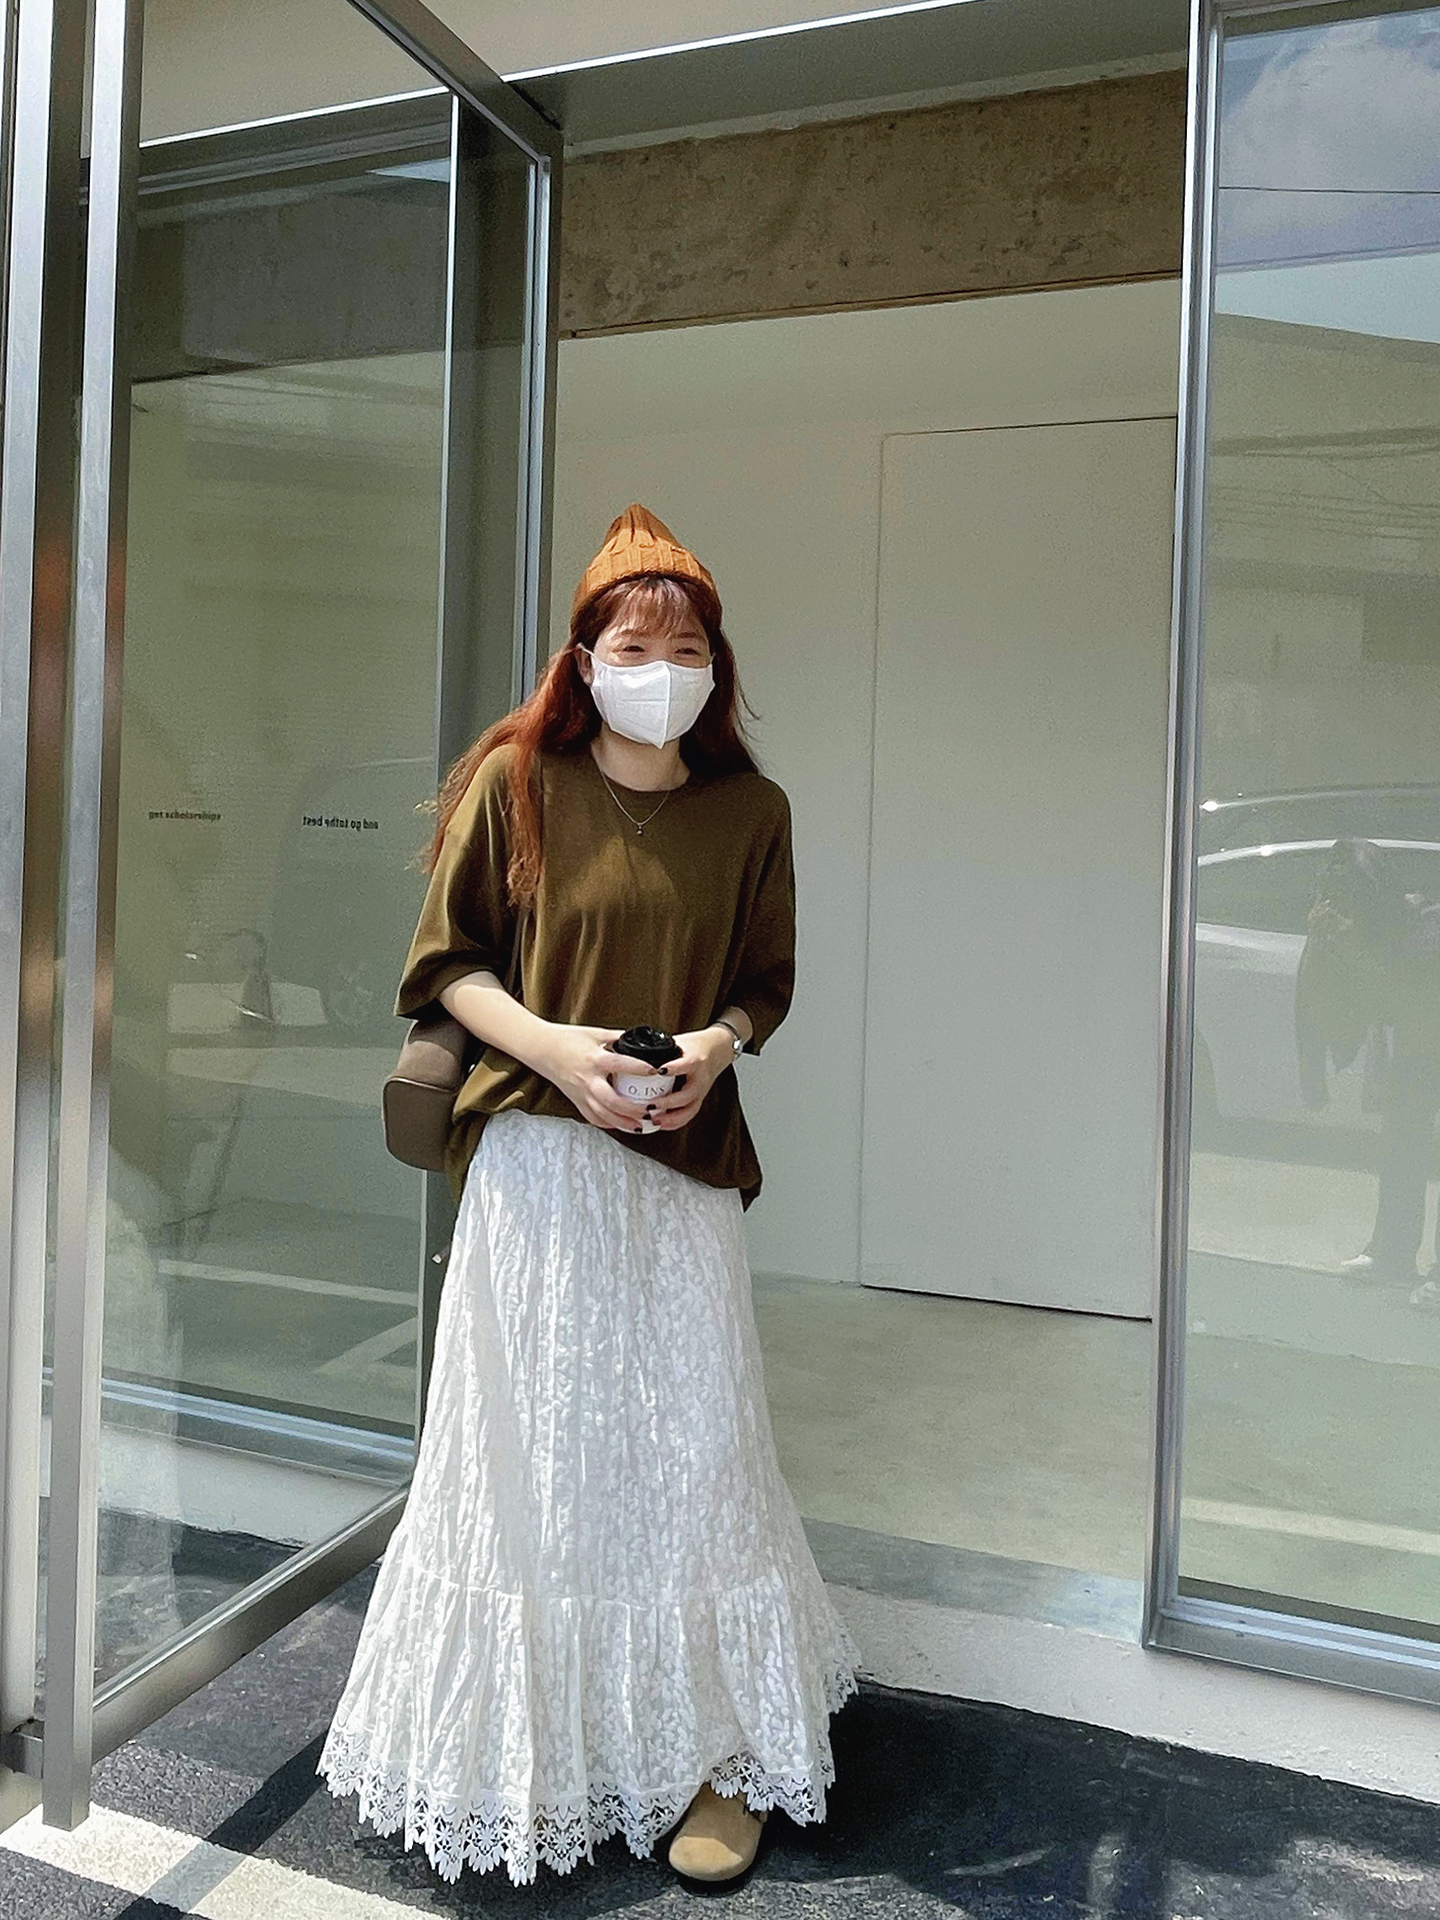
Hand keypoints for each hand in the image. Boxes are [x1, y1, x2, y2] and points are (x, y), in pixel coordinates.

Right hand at [531, 1023, 646, 1130]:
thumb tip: (640, 1040)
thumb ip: (618, 1037)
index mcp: (595, 1059)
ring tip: (642, 1126)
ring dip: (624, 1122)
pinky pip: (593, 1117)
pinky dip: (608, 1124)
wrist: (541, 1048)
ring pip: (603, 1114)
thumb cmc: (568, 1038)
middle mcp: (588, 1079)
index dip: (640, 1068)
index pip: (621, 1064)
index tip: (656, 1071)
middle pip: (612, 1100)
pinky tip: (621, 1126)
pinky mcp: (576, 1100)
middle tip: (652, 1111)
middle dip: (633, 1109)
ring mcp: (581, 1093)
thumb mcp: (596, 1033)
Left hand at [644, 1027, 734, 1130]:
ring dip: (671, 1118)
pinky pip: (689, 1114)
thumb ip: (660, 1050)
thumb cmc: (696, 1045)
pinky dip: (676, 1122)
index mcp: (695, 1060)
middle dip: (668, 1103)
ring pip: (689, 1110)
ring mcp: (701, 1091)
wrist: (718, 1050)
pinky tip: (661, 1124)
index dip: (673, 1068)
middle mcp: (700, 1078)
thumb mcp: (679, 1042)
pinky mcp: (699, 1099)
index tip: (659, 1071)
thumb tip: (633, 1053)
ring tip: (654, 1120)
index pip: (686, 1065)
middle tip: (650, 1106)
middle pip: (687, 1095)